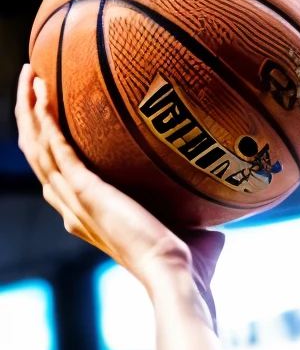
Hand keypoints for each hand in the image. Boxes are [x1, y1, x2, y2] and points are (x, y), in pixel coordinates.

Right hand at [15, 65, 222, 317]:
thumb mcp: (190, 237)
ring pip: (36, 147)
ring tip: (29, 73)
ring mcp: (76, 201)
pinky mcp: (85, 191)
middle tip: (32, 81)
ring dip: (28, 109)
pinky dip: (44, 117)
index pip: (59, 182)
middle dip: (29, 118)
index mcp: (92, 221)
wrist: (178, 277)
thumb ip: (197, 227)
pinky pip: (54, 146)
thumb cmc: (189, 268)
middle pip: (38, 157)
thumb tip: (221, 226)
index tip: (53, 121)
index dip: (50, 150)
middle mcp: (75, 211)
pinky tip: (43, 90)